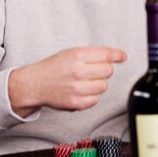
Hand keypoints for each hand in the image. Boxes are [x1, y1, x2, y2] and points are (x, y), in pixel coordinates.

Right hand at [9, 47, 125, 115]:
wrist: (35, 84)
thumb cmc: (53, 68)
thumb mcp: (70, 53)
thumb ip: (92, 54)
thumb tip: (116, 56)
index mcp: (76, 56)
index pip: (106, 55)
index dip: (117, 55)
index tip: (122, 57)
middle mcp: (78, 71)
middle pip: (108, 71)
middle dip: (103, 71)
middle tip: (91, 71)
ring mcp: (77, 88)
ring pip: (103, 86)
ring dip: (97, 84)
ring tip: (84, 82)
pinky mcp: (76, 103)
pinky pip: (95, 100)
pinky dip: (90, 97)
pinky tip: (80, 91)